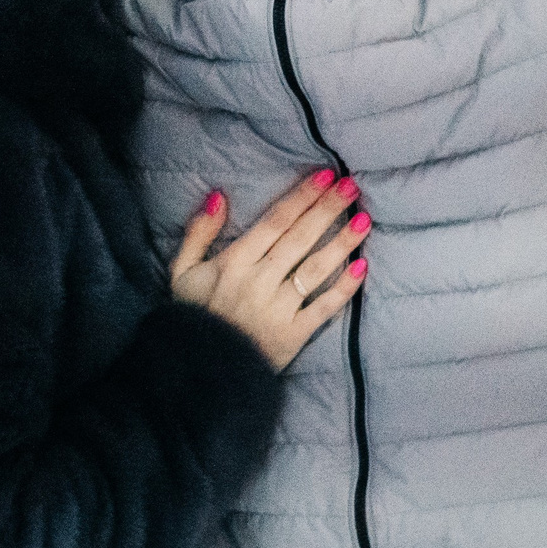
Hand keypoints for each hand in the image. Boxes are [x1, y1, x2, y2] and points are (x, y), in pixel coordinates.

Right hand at [170, 170, 369, 370]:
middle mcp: (260, 281)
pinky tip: (362, 268)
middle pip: (300, 238)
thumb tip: (218, 195)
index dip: (301, 197)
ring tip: (364, 220)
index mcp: (234, 262)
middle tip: (351, 186)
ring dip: (342, 243)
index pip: (275, 222)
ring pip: (316, 269)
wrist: (200, 371)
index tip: (324, 176)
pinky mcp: (294, 335)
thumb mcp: (182, 271)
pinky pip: (323, 308)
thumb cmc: (193, 315)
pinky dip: (343, 289)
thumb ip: (198, 233)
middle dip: (327, 209)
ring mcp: (279, 308)